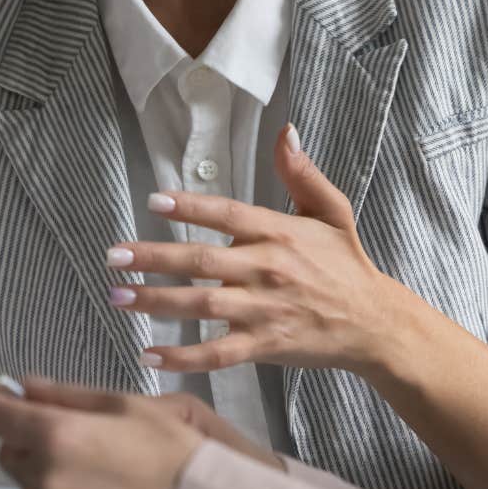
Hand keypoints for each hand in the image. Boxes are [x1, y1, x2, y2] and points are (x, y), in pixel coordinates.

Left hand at [0, 377, 282, 488]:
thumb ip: (67, 393)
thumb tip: (30, 385)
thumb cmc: (172, 454)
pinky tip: (96, 479)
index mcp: (56, 435)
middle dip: (26, 433)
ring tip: (91, 456)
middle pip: (5, 448)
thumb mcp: (124, 404)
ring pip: (26, 476)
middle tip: (65, 426)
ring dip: (44, 461)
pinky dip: (60, 486)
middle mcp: (45, 476)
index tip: (7, 396)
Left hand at [104, 124, 415, 376]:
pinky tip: (150, 354)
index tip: (153, 201)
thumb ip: (302, 174)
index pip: (227, 214)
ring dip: (156, 302)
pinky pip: (217, 352)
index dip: (190, 207)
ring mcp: (264, 310)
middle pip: (202, 261)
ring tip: (118, 296)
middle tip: (113, 256)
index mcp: (280, 232)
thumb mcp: (333, 211)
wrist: (374, 323)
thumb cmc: (347, 265)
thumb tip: (286, 132)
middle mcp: (268, 269)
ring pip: (201, 305)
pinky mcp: (264, 345)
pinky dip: (183, 356)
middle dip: (153, 258)